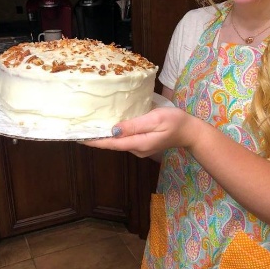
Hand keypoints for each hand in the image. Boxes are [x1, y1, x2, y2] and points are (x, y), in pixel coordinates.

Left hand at [81, 107, 197, 156]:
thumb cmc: (175, 122)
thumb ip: (134, 125)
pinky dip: (115, 134)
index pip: (111, 143)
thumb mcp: (155, 119)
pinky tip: (109, 125)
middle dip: (97, 137)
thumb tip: (114, 130)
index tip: (78, 137)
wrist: (190, 131)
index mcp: (138, 143)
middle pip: (113, 144)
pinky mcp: (143, 144)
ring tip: (91, 125)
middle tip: (80, 128)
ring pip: (118, 142)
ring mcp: (140, 148)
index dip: (94, 141)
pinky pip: (125, 140)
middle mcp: (136, 149)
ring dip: (105, 135)